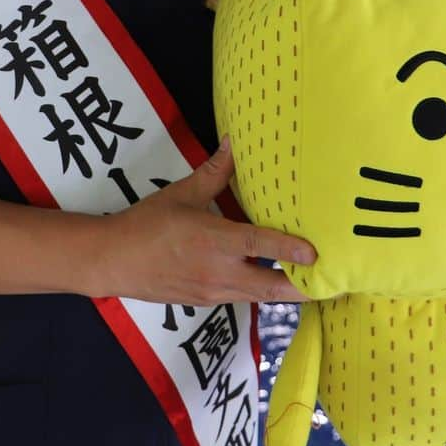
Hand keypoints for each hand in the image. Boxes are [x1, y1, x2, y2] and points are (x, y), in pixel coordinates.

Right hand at [94, 136, 316, 305]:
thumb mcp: (182, 194)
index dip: (291, 250)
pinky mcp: (207, 302)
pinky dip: (260, 291)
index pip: (261, 245)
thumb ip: (214, 172)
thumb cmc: (147, 225)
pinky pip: (242, 299)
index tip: (317, 253)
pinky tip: (269, 278)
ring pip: (260, 296)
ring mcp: (214, 292)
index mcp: (215, 242)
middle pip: (273, 288)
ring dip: (285, 289)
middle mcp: (220, 273)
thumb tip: (233, 143)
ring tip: (311, 279)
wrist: (114, 261)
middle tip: (332, 278)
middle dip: (304, 287)